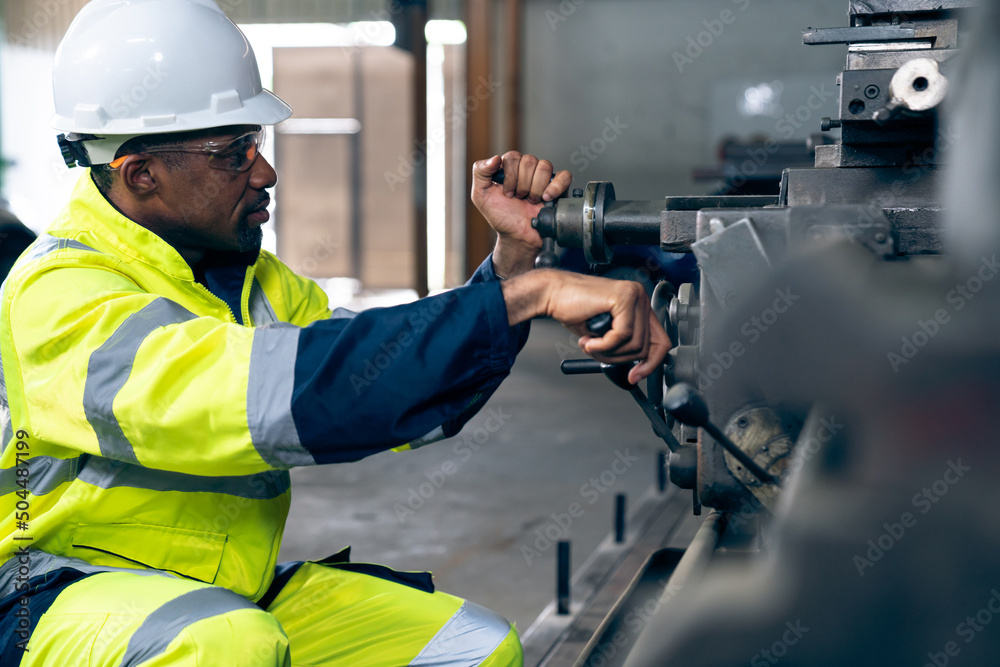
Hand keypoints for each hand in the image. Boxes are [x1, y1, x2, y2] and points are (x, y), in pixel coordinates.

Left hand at [471, 152, 571, 277]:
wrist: (517, 236)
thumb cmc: (501, 216)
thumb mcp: (481, 195)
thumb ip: (480, 172)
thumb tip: (495, 157)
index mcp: (509, 167)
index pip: (513, 157)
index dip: (510, 176)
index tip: (507, 194)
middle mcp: (527, 169)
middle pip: (529, 160)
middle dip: (522, 184)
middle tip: (519, 199)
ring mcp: (544, 177)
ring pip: (545, 167)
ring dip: (535, 188)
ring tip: (531, 201)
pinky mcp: (559, 187)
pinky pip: (564, 176)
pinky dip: (556, 187)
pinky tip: (546, 198)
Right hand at [501, 270, 669, 383]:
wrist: (552, 294)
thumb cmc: (573, 310)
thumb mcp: (605, 333)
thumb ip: (625, 345)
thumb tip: (640, 367)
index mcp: (638, 305)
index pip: (660, 341)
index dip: (649, 364)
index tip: (635, 376)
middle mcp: (639, 297)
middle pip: (645, 346)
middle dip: (619, 358)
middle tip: (598, 353)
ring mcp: (633, 296)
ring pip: (634, 343)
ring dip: (608, 352)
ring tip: (590, 344)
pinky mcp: (623, 298)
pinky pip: (622, 335)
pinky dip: (603, 345)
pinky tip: (588, 340)